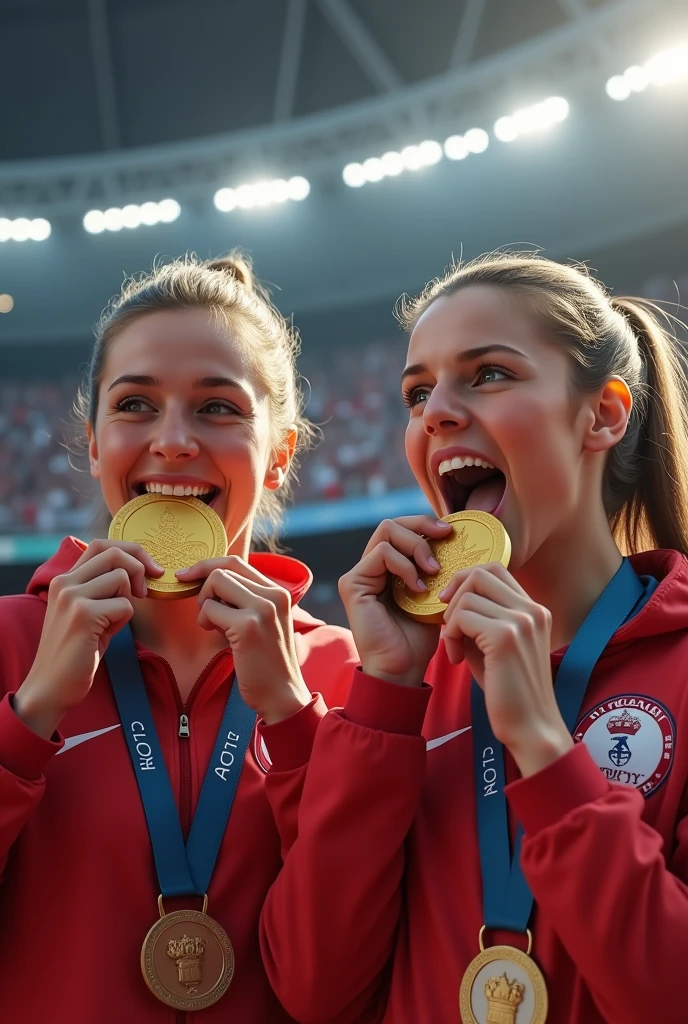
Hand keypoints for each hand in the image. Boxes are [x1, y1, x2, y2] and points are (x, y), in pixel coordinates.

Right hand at [15, 539, 164, 737]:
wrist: (52, 686)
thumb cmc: (76, 652)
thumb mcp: (87, 612)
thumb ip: (103, 589)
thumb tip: (139, 569)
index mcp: (65, 579)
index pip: (102, 545)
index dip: (131, 551)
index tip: (150, 569)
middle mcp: (65, 582)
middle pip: (115, 553)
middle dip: (140, 566)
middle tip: (145, 591)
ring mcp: (72, 597)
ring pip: (122, 577)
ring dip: (128, 600)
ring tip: (113, 621)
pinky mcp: (83, 614)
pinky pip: (125, 605)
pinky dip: (124, 620)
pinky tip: (107, 634)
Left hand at [178, 556, 310, 723]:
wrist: (282, 694)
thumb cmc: (266, 661)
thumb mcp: (263, 621)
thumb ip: (244, 599)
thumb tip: (209, 580)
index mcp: (279, 592)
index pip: (237, 562)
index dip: (207, 565)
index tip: (187, 576)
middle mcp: (274, 595)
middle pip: (223, 569)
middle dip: (203, 587)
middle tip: (205, 612)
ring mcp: (263, 609)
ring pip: (216, 582)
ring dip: (205, 603)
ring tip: (213, 625)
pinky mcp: (248, 627)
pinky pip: (210, 609)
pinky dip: (205, 620)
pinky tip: (216, 635)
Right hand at [338, 516, 452, 686]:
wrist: (402, 668)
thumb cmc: (419, 638)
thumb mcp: (435, 595)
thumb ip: (436, 569)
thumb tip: (457, 540)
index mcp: (388, 568)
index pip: (402, 529)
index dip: (425, 524)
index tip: (451, 532)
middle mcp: (370, 567)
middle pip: (392, 523)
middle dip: (422, 525)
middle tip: (445, 536)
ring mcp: (359, 574)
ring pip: (387, 531)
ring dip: (417, 546)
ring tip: (433, 571)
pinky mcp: (353, 583)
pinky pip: (382, 554)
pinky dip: (405, 565)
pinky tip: (418, 588)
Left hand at [440, 562, 572, 775]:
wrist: (531, 728)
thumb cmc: (509, 693)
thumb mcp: (495, 647)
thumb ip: (480, 620)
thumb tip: (452, 600)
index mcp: (534, 610)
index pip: (495, 569)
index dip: (466, 581)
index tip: (453, 607)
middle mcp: (532, 610)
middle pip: (481, 572)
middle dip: (455, 593)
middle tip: (448, 625)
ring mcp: (521, 621)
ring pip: (469, 594)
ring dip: (451, 619)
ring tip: (454, 648)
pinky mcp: (505, 637)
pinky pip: (463, 616)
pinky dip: (451, 635)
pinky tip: (456, 659)